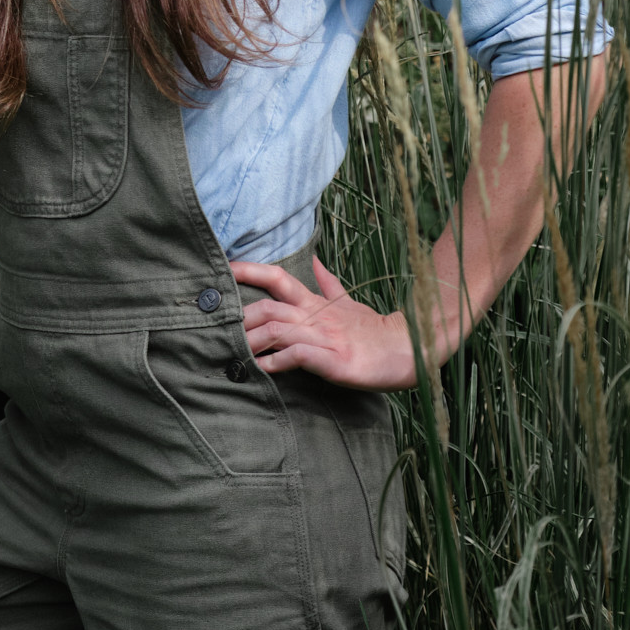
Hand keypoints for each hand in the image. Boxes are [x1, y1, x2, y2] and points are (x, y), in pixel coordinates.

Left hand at [228, 254, 421, 390]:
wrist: (410, 349)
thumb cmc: (375, 331)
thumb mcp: (348, 304)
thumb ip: (328, 285)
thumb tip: (316, 261)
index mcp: (316, 303)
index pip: (278, 278)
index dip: (250, 270)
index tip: (223, 269)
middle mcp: (316, 317)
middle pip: (268, 306)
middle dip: (240, 316)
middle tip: (218, 328)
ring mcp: (325, 337)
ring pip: (278, 329)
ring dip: (251, 340)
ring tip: (234, 351)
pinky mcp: (335, 360)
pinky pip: (299, 355)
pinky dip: (277, 361)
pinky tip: (263, 368)